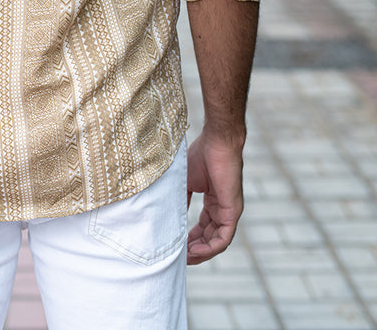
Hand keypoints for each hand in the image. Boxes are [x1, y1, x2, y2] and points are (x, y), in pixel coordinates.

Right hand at [186, 131, 243, 264]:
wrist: (216, 141)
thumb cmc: (201, 155)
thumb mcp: (185, 181)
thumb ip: (180, 199)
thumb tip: (168, 216)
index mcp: (213, 201)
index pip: (203, 227)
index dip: (190, 238)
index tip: (176, 246)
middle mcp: (223, 209)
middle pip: (210, 237)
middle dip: (195, 249)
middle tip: (178, 258)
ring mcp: (229, 211)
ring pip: (217, 241)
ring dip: (201, 252)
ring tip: (185, 258)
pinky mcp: (233, 211)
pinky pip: (224, 238)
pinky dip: (210, 247)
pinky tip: (195, 251)